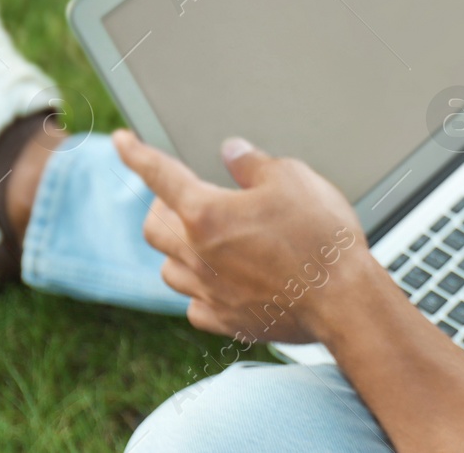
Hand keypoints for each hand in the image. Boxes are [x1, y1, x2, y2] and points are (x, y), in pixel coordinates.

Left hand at [113, 130, 374, 345]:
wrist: (344, 301)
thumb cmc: (320, 237)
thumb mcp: (294, 179)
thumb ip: (254, 163)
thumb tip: (233, 152)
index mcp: (207, 213)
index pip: (160, 175)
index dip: (136, 154)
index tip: (120, 142)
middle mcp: (197, 254)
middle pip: (153, 227)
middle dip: (161, 208)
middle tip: (182, 199)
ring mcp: (209, 292)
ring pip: (168, 269)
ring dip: (178, 250)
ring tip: (203, 241)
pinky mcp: (226, 320)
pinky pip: (194, 305)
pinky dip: (200, 290)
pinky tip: (220, 282)